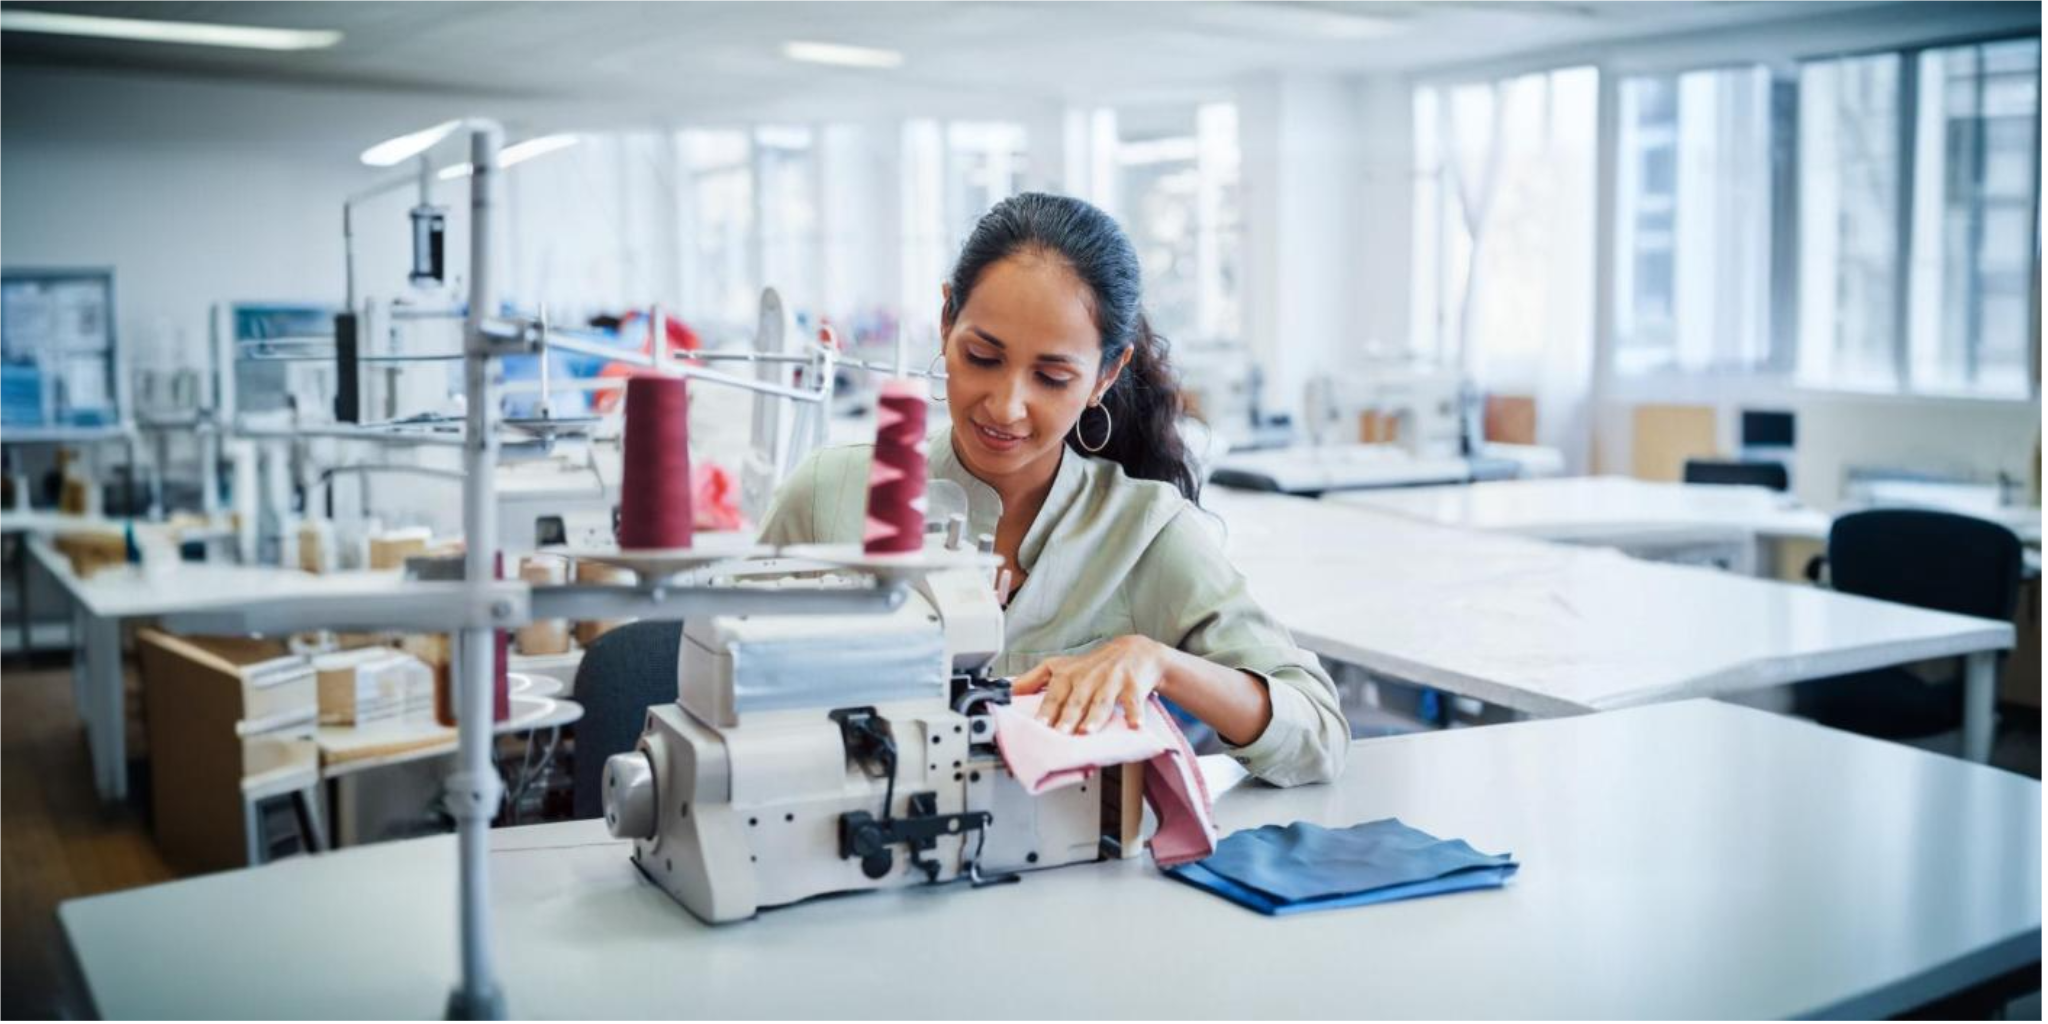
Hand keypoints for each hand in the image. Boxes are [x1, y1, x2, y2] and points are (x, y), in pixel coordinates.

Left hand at [1010, 635, 1167, 733]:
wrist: (1134, 651)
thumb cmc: (1093, 665)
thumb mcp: (1062, 667)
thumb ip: (1034, 679)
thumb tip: (1008, 690)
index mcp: (1069, 675)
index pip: (1054, 695)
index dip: (1046, 710)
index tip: (1039, 724)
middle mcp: (1089, 677)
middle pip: (1076, 700)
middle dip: (1067, 717)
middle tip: (1061, 733)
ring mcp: (1111, 680)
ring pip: (1101, 701)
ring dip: (1094, 717)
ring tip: (1087, 731)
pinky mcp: (1133, 685)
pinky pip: (1133, 701)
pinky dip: (1134, 713)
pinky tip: (1135, 725)